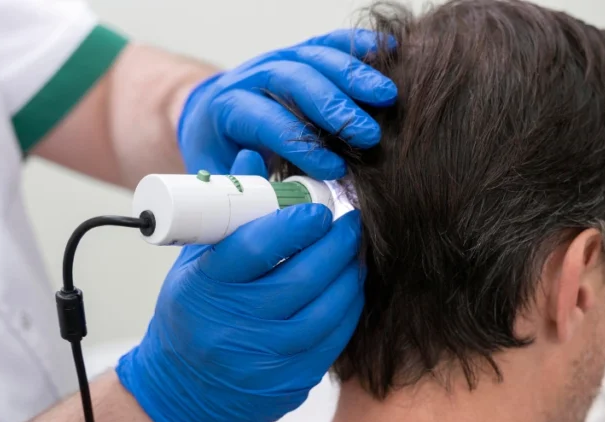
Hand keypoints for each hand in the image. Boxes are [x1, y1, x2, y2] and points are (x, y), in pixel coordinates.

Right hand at [117, 150, 364, 421]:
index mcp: (205, 287)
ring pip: (326, 308)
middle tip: (351, 222)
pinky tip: (352, 285)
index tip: (319, 207)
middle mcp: (234, 326)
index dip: (295, 223)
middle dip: (336, 244)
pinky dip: (349, 306)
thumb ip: (227, 213)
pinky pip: (334, 338)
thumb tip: (252, 155)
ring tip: (355, 250)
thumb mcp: (196, 262)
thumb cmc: (193, 312)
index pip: (255, 247)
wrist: (184, 389)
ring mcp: (264, 358)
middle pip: (302, 277)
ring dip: (350, 274)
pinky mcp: (291, 380)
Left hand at [177, 28, 396, 178]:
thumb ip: (247, 187)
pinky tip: (388, 49)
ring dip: (355, 75)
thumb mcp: (223, 179)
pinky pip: (331, 41)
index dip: (301, 144)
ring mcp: (281, 59)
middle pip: (294, 80)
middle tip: (369, 135)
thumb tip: (280, 196)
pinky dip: (360, 44)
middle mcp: (254, 76)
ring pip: (316, 56)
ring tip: (387, 97)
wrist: (217, 121)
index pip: (265, 119)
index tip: (335, 170)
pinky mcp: (304, 52)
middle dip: (334, 107)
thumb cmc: (225, 156)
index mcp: (229, 108)